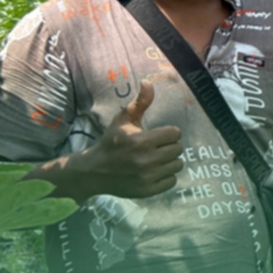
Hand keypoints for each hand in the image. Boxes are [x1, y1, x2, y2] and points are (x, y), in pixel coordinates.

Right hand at [82, 80, 183, 198]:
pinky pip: (172, 181)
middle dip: (168, 147)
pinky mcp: (148, 190)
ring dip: (169, 161)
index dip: (167, 133)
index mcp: (141, 141)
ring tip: (155, 160)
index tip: (157, 136)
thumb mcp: (123, 120)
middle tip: (155, 148)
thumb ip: (139, 102)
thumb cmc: (112, 142)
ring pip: (177, 165)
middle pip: (178, 149)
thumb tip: (148, 82)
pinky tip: (153, 172)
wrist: (94, 171)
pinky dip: (165, 176)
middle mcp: (146, 160)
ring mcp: (148, 177)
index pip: (175, 134)